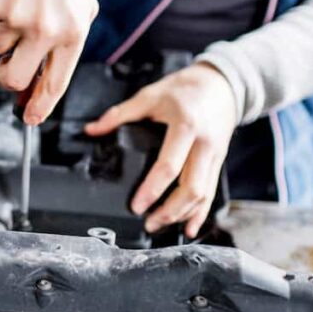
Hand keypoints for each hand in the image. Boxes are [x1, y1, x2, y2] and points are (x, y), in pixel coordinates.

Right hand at [0, 0, 98, 123]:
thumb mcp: (79, 8)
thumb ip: (64, 47)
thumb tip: (36, 86)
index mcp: (74, 32)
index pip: (56, 82)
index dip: (41, 105)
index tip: (29, 119)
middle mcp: (47, 29)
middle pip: (16, 79)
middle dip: (7, 79)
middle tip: (7, 67)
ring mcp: (18, 18)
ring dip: (2, 34)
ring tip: (17, 4)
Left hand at [85, 63, 237, 237]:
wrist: (220, 84)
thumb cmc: (184, 89)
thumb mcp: (150, 95)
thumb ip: (120, 114)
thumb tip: (92, 129)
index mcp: (186, 125)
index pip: (169, 165)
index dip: (152, 189)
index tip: (137, 206)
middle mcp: (204, 144)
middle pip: (191, 188)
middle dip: (170, 211)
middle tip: (148, 223)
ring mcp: (215, 155)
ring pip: (203, 194)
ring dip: (182, 214)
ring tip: (159, 225)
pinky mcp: (219, 162)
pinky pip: (211, 192)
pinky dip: (200, 213)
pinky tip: (189, 227)